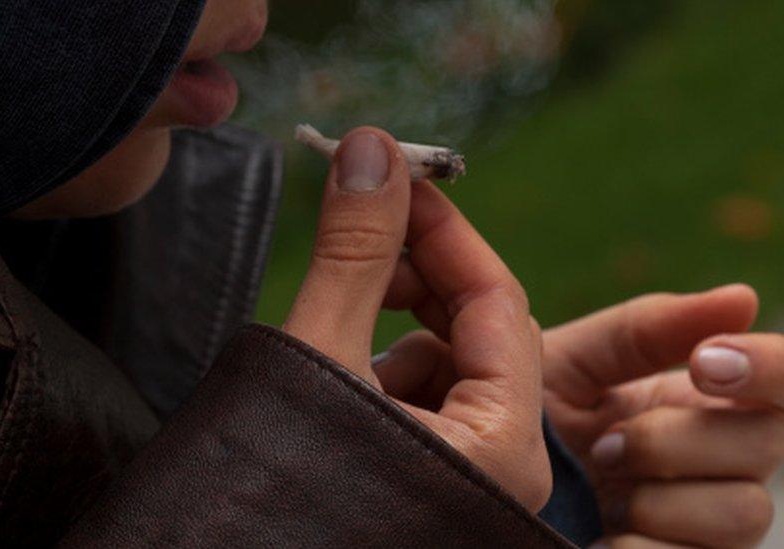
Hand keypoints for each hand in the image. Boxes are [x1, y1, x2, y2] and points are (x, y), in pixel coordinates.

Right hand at [283, 128, 550, 511]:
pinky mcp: (435, 476)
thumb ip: (355, 256)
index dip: (443, 229)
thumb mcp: (319, 360)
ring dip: (399, 319)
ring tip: (339, 319)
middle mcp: (504, 466)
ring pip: (452, 362)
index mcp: (503, 446)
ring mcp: (470, 475)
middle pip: (482, 328)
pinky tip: (344, 371)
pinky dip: (389, 365)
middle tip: (358, 229)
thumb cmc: (279, 492)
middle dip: (419, 271)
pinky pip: (430, 398)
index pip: (496, 300)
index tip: (393, 172)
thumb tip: (374, 150)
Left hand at [542, 285, 783, 547]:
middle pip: (768, 446)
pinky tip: (600, 533)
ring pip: (746, 513)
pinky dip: (641, 546)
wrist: (486, 484)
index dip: (781, 367)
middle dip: (679, 439)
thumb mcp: (576, 360)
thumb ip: (651, 329)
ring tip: (600, 488)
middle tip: (607, 444)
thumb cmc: (533, 415)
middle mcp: (727, 461)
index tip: (706, 363)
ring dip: (661, 497)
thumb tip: (745, 297)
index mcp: (713, 399)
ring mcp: (713, 524)